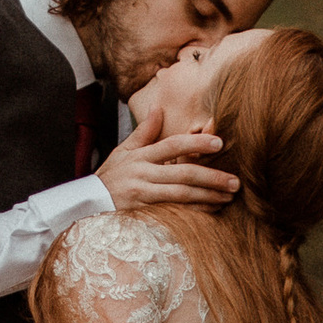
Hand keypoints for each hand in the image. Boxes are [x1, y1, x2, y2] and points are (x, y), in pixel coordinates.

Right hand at [98, 85, 236, 216]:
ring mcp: (142, 195)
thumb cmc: (109, 177)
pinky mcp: (142, 213)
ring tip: (228, 196)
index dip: (196, 142)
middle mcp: (143, 174)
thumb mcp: (123, 152)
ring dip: (208, 196)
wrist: (86, 205)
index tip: (219, 142)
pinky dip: (193, 212)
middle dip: (212, 177)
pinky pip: (173, 212)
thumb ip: (144, 132)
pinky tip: (210, 211)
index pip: (172, 145)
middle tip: (235, 181)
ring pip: (181, 194)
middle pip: (183, 173)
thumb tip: (159, 108)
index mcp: (141, 156)